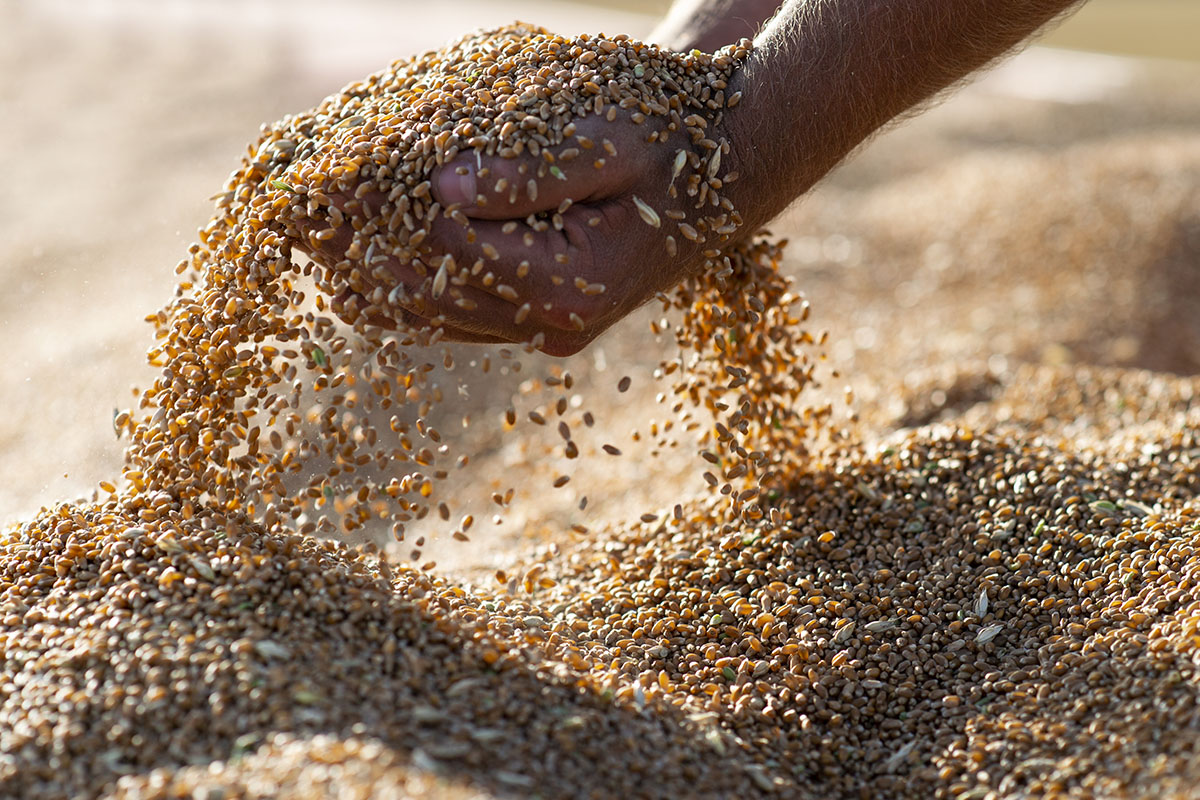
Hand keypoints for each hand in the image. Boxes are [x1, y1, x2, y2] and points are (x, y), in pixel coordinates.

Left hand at [296, 109, 738, 356]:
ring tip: (306, 239)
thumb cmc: (666, 136)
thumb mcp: (606, 137)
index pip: (447, 254)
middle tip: (289, 216)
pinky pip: (454, 313)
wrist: (723, 163)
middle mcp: (551, 321)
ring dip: (369, 276)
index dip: (383, 213)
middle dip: (357, 252)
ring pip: (433, 316)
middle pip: (428, 298)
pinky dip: (404, 284)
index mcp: (569, 284)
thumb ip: (529, 171)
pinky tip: (360, 259)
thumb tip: (441, 186)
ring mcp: (543, 324)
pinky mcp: (538, 311)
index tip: (324, 176)